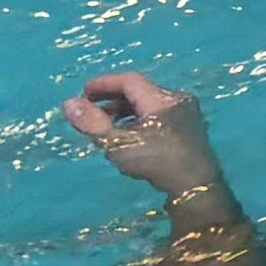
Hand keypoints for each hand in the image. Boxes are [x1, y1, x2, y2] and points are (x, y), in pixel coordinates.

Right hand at [67, 73, 225, 200]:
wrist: (195, 184)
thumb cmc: (155, 162)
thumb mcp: (119, 144)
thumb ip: (94, 124)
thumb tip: (70, 103)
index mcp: (161, 99)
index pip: (130, 81)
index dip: (105, 84)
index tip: (84, 92)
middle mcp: (177, 99)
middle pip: (140, 90)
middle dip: (113, 97)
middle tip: (90, 107)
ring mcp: (187, 112)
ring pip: (150, 103)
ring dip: (126, 109)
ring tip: (105, 123)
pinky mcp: (190, 126)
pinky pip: (159, 113)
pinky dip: (140, 118)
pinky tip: (128, 133)